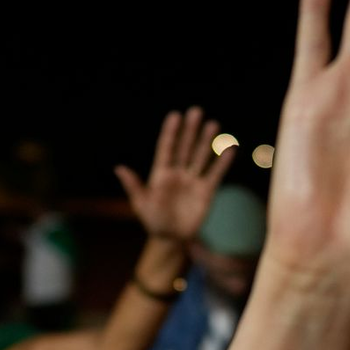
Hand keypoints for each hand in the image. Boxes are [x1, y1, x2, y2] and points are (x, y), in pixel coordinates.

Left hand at [115, 107, 236, 243]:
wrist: (171, 238)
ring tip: (213, 124)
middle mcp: (178, 173)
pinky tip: (229, 149)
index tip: (175, 115)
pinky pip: (215, 175)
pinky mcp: (206, 191)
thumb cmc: (152, 220)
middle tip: (196, 111)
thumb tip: (119, 168)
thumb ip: (134, 186)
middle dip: (190, 130)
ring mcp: (193, 180)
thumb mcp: (140, 204)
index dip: (171, 133)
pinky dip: (222, 163)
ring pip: (201, 156)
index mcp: (161, 173)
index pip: (167, 148)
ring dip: (207, 141)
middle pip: (185, 147)